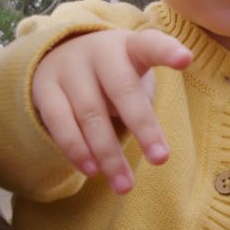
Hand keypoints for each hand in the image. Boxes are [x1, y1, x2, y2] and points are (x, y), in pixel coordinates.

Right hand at [31, 28, 191, 193]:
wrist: (59, 54)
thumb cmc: (114, 73)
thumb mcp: (134, 71)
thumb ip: (144, 100)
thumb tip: (152, 147)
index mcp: (130, 46)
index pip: (150, 44)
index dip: (168, 51)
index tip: (185, 59)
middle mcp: (99, 51)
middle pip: (123, 89)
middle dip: (144, 127)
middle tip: (161, 159)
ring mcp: (68, 67)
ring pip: (90, 114)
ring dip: (109, 154)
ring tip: (125, 185)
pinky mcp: (44, 88)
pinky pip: (60, 122)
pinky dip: (76, 149)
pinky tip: (92, 170)